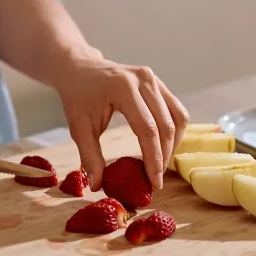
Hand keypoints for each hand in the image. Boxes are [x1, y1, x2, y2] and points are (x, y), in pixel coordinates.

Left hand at [51, 53, 187, 190]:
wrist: (79, 69)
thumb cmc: (78, 97)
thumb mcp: (78, 127)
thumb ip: (89, 157)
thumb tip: (97, 186)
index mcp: (123, 88)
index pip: (148, 129)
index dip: (154, 159)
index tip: (154, 183)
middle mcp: (143, 79)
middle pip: (166, 124)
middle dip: (164, 156)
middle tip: (156, 179)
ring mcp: (153, 78)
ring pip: (177, 116)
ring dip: (173, 144)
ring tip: (160, 164)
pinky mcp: (157, 81)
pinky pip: (175, 109)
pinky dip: (173, 130)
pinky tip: (163, 146)